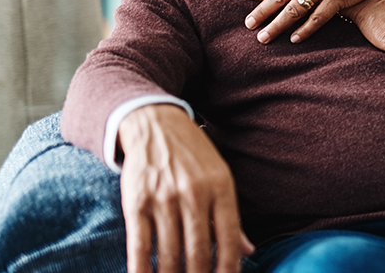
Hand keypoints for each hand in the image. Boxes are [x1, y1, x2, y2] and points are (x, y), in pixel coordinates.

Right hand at [118, 105, 253, 272]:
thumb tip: (248, 251)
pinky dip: (142, 271)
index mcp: (221, 188)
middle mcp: (194, 195)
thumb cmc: (193, 156)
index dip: (229, 267)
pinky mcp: (136, 204)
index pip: (229, 237)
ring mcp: (164, 200)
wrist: (155, 125)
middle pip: (198, 251)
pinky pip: (140, 247)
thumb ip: (231, 217)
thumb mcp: (220, 178)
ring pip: (169, 254)